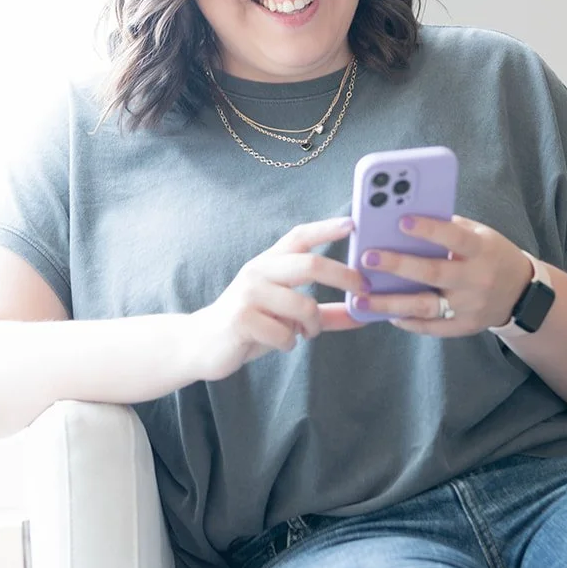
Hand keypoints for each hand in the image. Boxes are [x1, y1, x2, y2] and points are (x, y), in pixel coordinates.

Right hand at [182, 217, 368, 381]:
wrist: (202, 344)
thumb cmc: (251, 325)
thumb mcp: (287, 315)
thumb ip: (323, 314)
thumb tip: (362, 314)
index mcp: (270, 263)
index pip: (299, 237)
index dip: (326, 228)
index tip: (352, 223)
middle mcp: (259, 271)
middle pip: (310, 264)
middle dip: (344, 276)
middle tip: (364, 290)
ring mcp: (248, 293)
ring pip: (304, 306)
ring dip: (313, 325)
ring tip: (305, 333)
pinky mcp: (241, 318)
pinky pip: (285, 333)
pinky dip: (290, 343)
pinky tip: (278, 343)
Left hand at [349, 215, 533, 336]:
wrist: (521, 293)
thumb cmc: (490, 255)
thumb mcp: (479, 234)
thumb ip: (448, 227)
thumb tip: (403, 218)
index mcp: (481, 249)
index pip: (454, 237)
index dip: (429, 230)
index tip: (401, 221)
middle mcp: (477, 279)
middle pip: (433, 274)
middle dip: (398, 265)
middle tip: (367, 258)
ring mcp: (470, 306)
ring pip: (426, 307)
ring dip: (390, 303)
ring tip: (361, 299)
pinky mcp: (465, 327)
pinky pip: (432, 327)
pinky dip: (408, 322)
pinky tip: (385, 314)